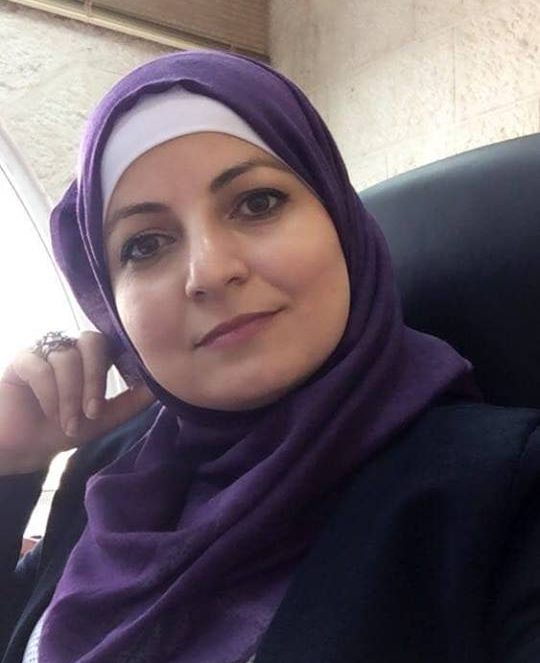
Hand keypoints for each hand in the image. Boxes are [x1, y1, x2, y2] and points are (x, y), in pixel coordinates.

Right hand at [0, 331, 154, 474]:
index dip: (125, 356)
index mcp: (93, 357)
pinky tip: (48, 412)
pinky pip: (40, 367)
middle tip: (93, 412)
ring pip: (66, 358)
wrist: (22, 449)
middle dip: (96, 378)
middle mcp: (70, 347)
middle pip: (92, 341)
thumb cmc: (62, 429)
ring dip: (70, 396)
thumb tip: (161, 386)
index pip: (114, 342)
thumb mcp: (104, 418)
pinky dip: (49, 394)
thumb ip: (132, 401)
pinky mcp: (20, 360)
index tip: (133, 380)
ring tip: (68, 424)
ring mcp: (45, 350)